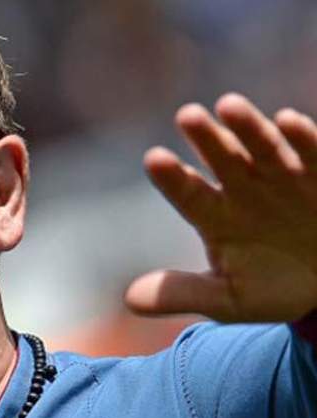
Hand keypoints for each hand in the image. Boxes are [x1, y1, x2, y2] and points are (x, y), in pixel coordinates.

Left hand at [124, 93, 316, 322]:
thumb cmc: (271, 288)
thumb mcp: (227, 298)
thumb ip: (182, 293)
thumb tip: (129, 300)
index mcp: (214, 214)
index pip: (187, 192)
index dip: (172, 177)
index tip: (154, 159)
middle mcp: (243, 188)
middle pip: (221, 159)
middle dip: (206, 138)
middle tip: (187, 116)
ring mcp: (282, 178)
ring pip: (262, 147)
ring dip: (248, 127)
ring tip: (228, 106)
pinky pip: (311, 154)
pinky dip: (302, 138)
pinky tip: (288, 120)